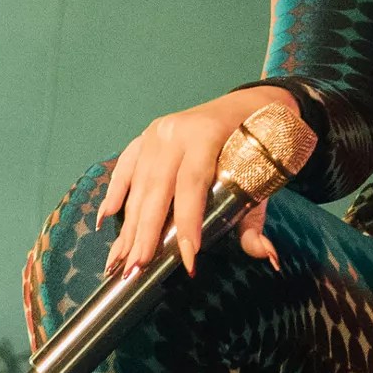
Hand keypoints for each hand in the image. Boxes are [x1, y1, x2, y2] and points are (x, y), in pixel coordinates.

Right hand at [91, 84, 297, 278]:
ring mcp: (155, 133)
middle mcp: (175, 132)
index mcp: (206, 135)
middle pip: (157, 189)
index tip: (186, 257)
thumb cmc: (257, 144)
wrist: (250, 103)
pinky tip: (104, 220)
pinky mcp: (144, 137)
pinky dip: (114, 194)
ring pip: (138, 185)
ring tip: (119, 259)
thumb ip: (257, 219)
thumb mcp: (264, 176)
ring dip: (128, 225)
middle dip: (146, 232)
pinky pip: (124, 168)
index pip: (192, 184)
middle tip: (137, 268)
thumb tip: (268, 257)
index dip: (188, 221)